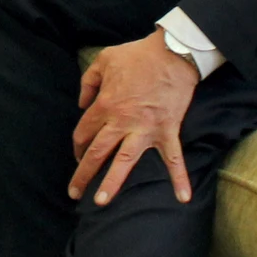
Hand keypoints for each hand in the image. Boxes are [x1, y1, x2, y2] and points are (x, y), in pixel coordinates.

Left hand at [71, 29, 200, 207]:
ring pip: (124, 162)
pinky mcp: (167, 131)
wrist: (172, 53)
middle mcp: (122, 121)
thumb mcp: (104, 60)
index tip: (77, 155)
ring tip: (100, 202)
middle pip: (97, 152)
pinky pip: (174, 159)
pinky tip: (183, 198)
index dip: (77, 145)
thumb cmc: (137, 56)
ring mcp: (145, 129)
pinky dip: (180, 178)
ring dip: (112, 183)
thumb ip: (88, 82)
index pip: (84, 132)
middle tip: (74, 192)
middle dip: (83, 174)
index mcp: (105, 105)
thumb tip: (81, 104)